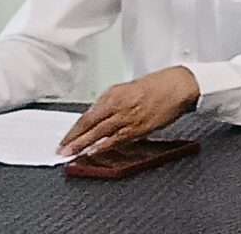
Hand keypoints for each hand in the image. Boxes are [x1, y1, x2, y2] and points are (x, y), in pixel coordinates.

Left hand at [60, 67, 200, 156]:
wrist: (178, 86)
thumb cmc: (157, 86)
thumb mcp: (127, 89)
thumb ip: (111, 104)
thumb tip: (97, 119)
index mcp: (113, 94)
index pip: (87, 115)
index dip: (73, 129)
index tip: (64, 138)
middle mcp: (118, 105)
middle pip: (89, 124)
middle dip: (74, 139)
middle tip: (62, 149)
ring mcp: (128, 117)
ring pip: (100, 133)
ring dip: (84, 144)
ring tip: (73, 153)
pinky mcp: (139, 127)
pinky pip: (117, 139)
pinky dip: (104, 146)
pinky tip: (95, 151)